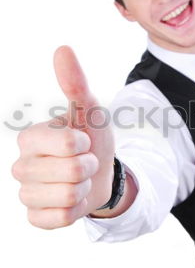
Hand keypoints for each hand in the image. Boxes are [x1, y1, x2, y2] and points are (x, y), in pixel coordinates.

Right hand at [12, 46, 114, 228]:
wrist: (100, 173)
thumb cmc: (92, 139)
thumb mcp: (89, 110)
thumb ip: (75, 83)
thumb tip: (62, 48)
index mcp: (29, 138)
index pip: (67, 144)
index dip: (85, 144)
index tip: (83, 141)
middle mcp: (21, 166)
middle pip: (70, 173)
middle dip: (88, 167)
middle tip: (84, 163)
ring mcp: (26, 194)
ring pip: (67, 197)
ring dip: (84, 189)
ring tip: (79, 181)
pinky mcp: (36, 217)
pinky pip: (60, 219)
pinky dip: (76, 210)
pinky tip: (72, 200)